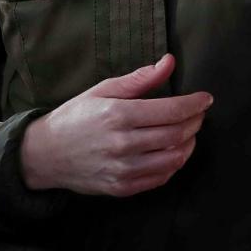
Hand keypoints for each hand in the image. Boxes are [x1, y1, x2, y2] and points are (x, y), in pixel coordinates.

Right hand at [19, 54, 211, 196]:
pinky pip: (160, 178)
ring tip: (189, 131)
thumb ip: (140, 79)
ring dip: (189, 143)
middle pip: (177, 134)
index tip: (206, 99)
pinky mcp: (122, 187)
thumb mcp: (104, 90)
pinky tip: (174, 150)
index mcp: (118, 115)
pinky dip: (174, 163)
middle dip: (196, 121)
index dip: (194, 104)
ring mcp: (123, 169)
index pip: (171, 111)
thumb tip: (169, 62)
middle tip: (199, 113)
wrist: (45, 154)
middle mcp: (122, 144)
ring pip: (174, 159)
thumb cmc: (76, 117)